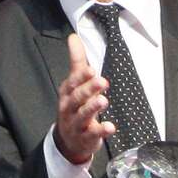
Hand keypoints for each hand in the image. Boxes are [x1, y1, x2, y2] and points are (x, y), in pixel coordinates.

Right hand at [54, 33, 115, 165]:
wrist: (68, 140)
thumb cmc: (73, 107)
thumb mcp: (73, 84)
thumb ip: (76, 61)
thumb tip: (73, 37)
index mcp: (67, 93)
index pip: (73, 82)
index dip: (81, 76)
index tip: (91, 69)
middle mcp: (69, 107)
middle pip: (78, 97)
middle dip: (88, 89)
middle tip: (102, 82)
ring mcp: (76, 124)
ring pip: (83, 115)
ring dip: (93, 108)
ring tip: (103, 100)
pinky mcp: (86, 137)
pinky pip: (92, 134)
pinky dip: (101, 131)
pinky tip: (110, 127)